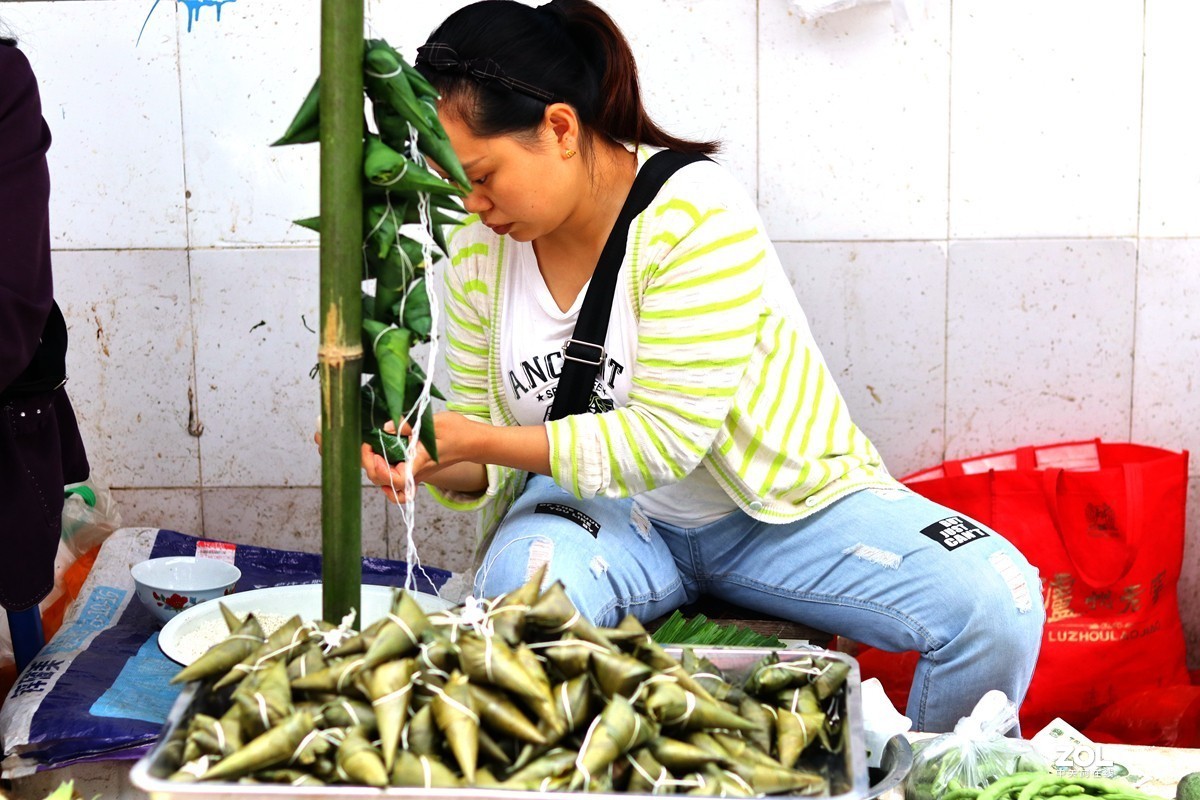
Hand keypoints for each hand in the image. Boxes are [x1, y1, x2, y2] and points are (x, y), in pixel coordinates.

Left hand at [361, 411, 479, 502]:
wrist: (472, 442)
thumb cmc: (458, 432)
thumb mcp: (434, 423)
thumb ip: (408, 425)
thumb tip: (386, 428)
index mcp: (420, 463)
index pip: (395, 480)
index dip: (379, 469)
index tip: (373, 449)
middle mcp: (416, 473)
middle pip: (384, 483)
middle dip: (369, 465)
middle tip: (368, 443)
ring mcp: (415, 474)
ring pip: (386, 484)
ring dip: (374, 470)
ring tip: (372, 449)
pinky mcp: (415, 470)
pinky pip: (395, 483)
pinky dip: (385, 479)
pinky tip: (381, 464)